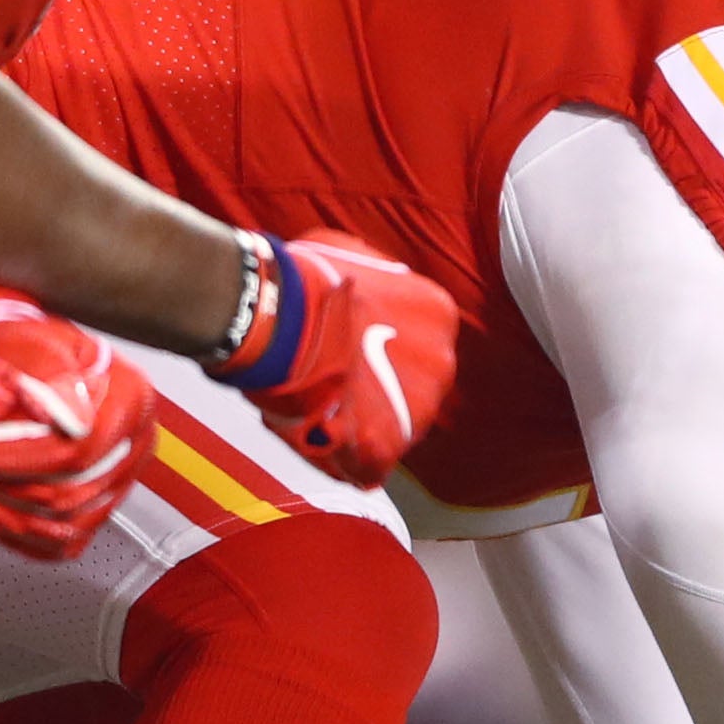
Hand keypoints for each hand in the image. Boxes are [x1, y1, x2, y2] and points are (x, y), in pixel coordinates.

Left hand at [0, 285, 154, 557]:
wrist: (15, 366)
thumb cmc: (18, 351)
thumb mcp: (24, 339)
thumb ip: (44, 368)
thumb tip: (72, 418)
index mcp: (129, 397)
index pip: (79, 451)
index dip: (17, 461)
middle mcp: (134, 445)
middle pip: (70, 496)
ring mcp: (119, 482)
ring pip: (62, 527)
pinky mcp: (97, 510)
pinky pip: (60, 545)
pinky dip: (14, 534)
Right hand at [232, 231, 460, 485]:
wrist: (282, 317)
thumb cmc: (305, 281)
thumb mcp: (351, 258)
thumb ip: (369, 281)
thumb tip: (359, 286)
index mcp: (436, 312)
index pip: (415, 344)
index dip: (378, 353)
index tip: (347, 355)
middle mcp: (441, 359)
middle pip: (409, 388)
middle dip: (374, 393)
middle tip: (328, 390)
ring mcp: (419, 406)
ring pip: (391, 429)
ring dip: (359, 428)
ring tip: (315, 419)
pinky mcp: (388, 443)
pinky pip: (370, 466)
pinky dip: (345, 462)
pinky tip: (316, 446)